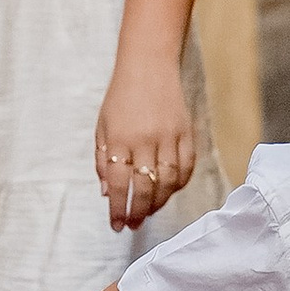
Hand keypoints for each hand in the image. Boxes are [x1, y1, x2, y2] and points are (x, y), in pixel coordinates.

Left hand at [97, 56, 194, 232]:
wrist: (149, 66)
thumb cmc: (120, 97)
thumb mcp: (102, 127)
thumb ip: (102, 160)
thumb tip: (107, 193)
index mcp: (120, 138)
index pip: (119, 184)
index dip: (118, 209)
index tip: (117, 225)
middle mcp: (145, 139)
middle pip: (145, 187)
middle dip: (138, 211)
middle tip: (133, 224)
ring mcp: (169, 136)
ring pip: (169, 181)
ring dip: (159, 202)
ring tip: (149, 211)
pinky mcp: (187, 132)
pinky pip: (187, 167)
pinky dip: (179, 184)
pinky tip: (169, 191)